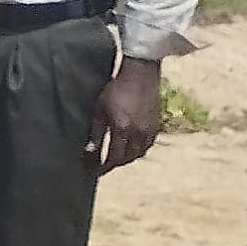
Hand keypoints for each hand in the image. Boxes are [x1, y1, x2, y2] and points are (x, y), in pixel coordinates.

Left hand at [92, 57, 161, 172]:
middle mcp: (139, 133)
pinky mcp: (157, 124)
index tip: (95, 171)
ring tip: (116, 159)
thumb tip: (89, 151)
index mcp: (123, 129)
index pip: (113, 157)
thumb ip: (95, 132)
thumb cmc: (116, 88)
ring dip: (127, 159)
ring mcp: (150, 129)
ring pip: (140, 153)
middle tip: (103, 166)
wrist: (141, 74)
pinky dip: (139, 150)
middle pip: (127, 158)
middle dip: (115, 164)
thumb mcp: (100, 110)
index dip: (104, 167)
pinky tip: (131, 148)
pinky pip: (148, 145)